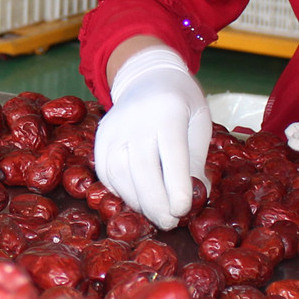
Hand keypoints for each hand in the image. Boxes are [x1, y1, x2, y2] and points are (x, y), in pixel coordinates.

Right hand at [93, 45, 210, 230]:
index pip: (172, 154)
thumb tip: (197, 196)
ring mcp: (114, 127)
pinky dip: (119, 192)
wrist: (147, 76)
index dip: (177, 186)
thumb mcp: (198, 124)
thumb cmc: (181, 102)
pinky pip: (105, 172)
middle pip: (142, 169)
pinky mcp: (100, 137)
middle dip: (156, 203)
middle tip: (170, 223)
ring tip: (155, 213)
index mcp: (169, 110)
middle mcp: (136, 118)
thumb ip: (196, 159)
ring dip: (137, 201)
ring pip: (119, 174)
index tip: (183, 210)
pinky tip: (136, 199)